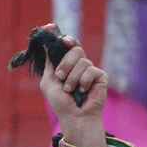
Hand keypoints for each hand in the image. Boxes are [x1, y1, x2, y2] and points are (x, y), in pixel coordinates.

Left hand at [39, 24, 108, 146]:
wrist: (74, 117)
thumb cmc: (61, 102)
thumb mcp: (49, 81)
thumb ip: (49, 63)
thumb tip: (45, 44)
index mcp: (66, 64)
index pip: (67, 45)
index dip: (62, 37)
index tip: (51, 29)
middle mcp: (79, 65)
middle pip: (75, 49)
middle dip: (65, 63)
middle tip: (61, 77)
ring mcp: (90, 70)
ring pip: (82, 60)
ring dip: (72, 78)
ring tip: (71, 91)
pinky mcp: (100, 76)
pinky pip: (91, 70)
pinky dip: (83, 82)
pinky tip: (83, 92)